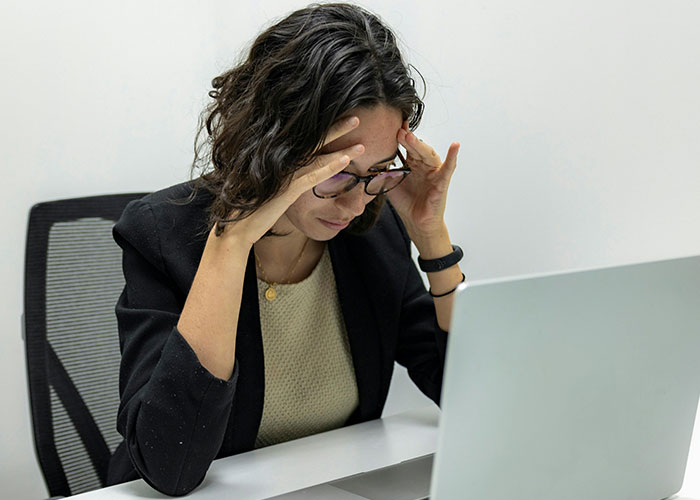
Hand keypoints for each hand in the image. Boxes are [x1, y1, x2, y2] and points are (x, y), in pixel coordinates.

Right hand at [217, 117, 364, 245]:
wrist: (236, 227)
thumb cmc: (252, 208)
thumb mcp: (270, 188)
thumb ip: (283, 177)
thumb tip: (294, 173)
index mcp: (279, 160)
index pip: (307, 140)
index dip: (325, 129)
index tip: (341, 119)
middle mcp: (282, 163)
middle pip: (314, 141)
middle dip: (336, 128)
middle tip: (356, 117)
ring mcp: (284, 174)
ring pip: (318, 156)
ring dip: (341, 149)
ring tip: (362, 144)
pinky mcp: (286, 190)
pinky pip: (313, 176)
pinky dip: (330, 167)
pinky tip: (346, 161)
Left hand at [386, 121, 459, 242]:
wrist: (416, 222)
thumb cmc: (406, 203)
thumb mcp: (390, 184)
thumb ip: (382, 172)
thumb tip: (367, 160)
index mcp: (411, 163)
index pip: (406, 146)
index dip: (399, 136)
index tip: (390, 125)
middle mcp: (423, 164)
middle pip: (416, 148)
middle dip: (406, 138)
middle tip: (397, 130)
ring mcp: (433, 172)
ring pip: (428, 154)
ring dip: (420, 145)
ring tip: (410, 136)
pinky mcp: (442, 181)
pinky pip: (449, 167)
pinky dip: (453, 156)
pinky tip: (455, 145)